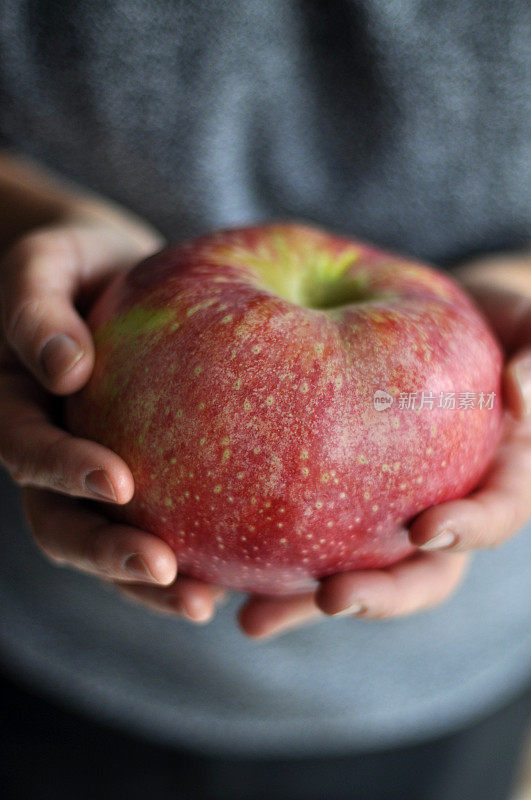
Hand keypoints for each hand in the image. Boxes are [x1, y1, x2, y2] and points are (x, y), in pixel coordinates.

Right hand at [0, 213, 225, 622]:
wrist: (110, 272)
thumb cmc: (75, 261)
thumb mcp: (46, 262)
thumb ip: (36, 308)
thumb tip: (65, 371)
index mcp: (19, 412)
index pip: (29, 454)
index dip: (65, 472)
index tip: (118, 479)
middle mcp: (53, 457)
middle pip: (63, 526)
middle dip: (109, 556)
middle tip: (168, 573)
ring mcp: (96, 474)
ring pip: (112, 543)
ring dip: (150, 583)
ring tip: (206, 604)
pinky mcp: (149, 477)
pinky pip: (166, 523)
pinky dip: (194, 554)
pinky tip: (241, 573)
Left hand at [238, 254, 530, 638]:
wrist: (439, 319)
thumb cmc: (490, 319)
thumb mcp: (524, 321)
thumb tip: (522, 384)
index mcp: (493, 479)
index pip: (491, 516)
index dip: (466, 530)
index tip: (426, 529)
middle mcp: (438, 510)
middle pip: (417, 573)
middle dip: (378, 594)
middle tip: (332, 599)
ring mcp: (382, 512)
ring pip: (351, 573)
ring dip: (304, 601)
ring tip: (252, 619)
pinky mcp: (331, 503)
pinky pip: (298, 537)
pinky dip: (259, 560)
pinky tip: (208, 572)